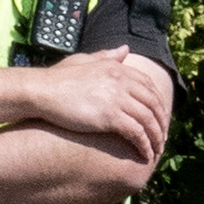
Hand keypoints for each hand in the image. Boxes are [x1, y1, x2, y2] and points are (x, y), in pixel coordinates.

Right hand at [21, 47, 173, 163]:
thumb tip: (125, 49)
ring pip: (148, 119)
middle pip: (153, 103)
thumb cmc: (57, 78)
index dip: (157, 103)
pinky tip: (145, 154)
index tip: (160, 117)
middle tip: (162, 137)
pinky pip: (136, 132)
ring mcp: (116, 98)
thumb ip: (107, 56)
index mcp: (117, 68)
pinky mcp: (109, 116)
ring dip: (156, 137)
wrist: (41, 91)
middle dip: (161, 122)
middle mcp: (121, 81)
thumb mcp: (84, 60)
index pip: (148, 86)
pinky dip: (144, 145)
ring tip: (157, 150)